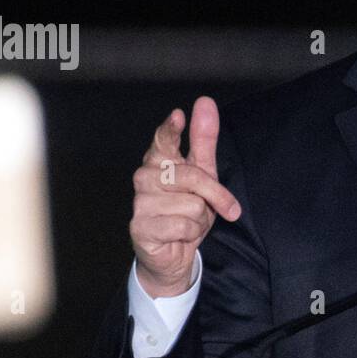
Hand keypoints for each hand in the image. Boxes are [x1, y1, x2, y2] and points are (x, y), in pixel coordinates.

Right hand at [130, 96, 241, 297]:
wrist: (174, 255)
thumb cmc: (187, 211)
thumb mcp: (204, 175)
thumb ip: (203, 140)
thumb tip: (205, 102)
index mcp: (160, 160)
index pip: (164, 139)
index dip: (171, 129)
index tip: (179, 115)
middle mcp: (145, 177)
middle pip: (192, 176)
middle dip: (214, 195)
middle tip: (216, 207)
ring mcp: (140, 202)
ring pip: (192, 204)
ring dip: (199, 219)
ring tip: (187, 223)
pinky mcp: (140, 227)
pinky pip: (183, 225)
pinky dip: (190, 234)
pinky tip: (178, 236)